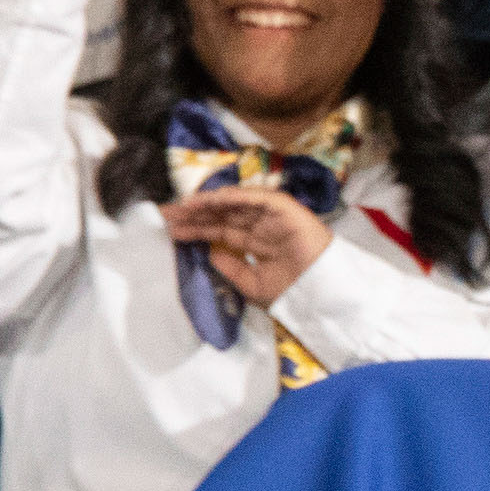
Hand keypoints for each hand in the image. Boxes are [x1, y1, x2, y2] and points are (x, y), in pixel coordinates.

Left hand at [168, 187, 331, 307]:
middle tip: (168, 213)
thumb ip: (230, 266)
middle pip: (222, 215)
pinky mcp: (284, 208)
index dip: (196, 228)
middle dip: (196, 213)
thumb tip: (209, 249)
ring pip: (236, 203)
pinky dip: (235, 196)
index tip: (172, 228)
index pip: (219, 231)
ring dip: (210, 202)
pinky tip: (213, 199)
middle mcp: (261, 226)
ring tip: (185, 205)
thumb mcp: (251, 284)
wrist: (321, 294)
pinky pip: (256, 197)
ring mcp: (272, 216)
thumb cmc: (293, 292)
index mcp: (255, 243)